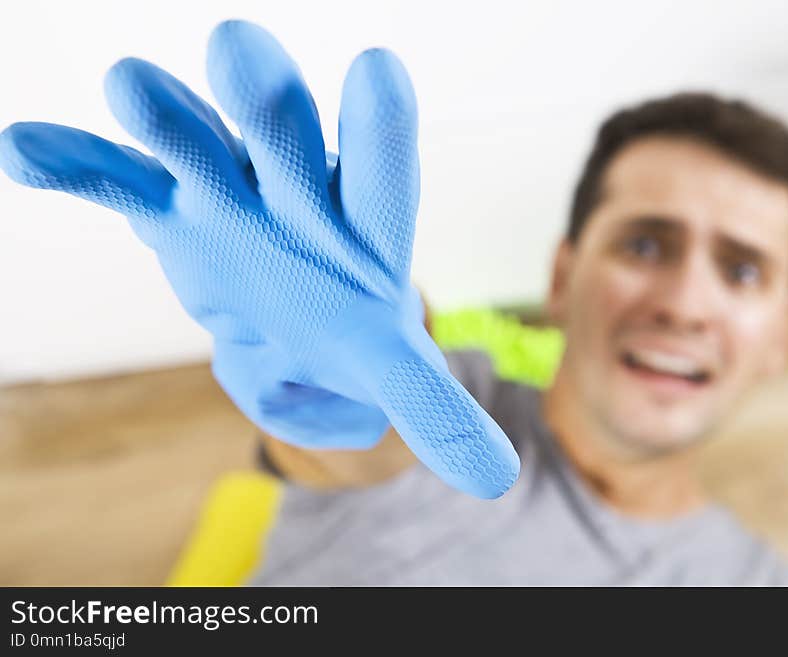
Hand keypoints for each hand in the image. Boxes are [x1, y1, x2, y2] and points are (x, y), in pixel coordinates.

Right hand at [0, 20, 518, 497]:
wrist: (285, 312)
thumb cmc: (344, 335)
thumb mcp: (388, 373)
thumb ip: (438, 412)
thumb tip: (493, 476)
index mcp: (362, 226)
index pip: (381, 176)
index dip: (381, 129)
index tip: (378, 71)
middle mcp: (298, 189)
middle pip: (284, 137)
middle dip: (264, 102)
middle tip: (241, 52)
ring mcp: (230, 189)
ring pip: (196, 140)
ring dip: (166, 116)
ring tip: (131, 89)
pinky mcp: (169, 204)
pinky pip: (118, 178)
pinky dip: (78, 164)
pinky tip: (29, 149)